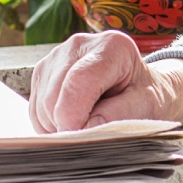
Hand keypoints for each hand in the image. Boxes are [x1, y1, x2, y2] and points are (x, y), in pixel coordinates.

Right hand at [28, 30, 182, 132]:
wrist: (138, 87)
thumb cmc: (145, 95)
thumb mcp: (147, 104)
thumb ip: (121, 114)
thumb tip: (86, 127)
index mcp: (112, 46)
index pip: (79, 82)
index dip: (74, 117)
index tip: (83, 138)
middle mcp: (79, 44)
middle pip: (54, 97)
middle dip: (68, 125)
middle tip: (93, 130)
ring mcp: (56, 56)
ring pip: (41, 105)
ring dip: (58, 125)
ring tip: (88, 121)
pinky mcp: (43, 72)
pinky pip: (35, 109)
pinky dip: (50, 123)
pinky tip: (74, 118)